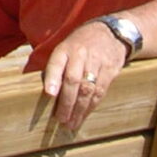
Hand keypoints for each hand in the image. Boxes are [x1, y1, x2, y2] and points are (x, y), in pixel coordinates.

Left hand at [40, 17, 132, 133]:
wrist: (110, 33)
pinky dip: (91, 106)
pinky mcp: (110, 70)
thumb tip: (46, 92)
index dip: (52, 78)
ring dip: (79, 109)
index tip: (49, 94)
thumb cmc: (80, 45)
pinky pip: (100, 91)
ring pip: (87, 89)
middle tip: (61, 119)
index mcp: (65, 48)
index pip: (56, 63)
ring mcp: (97, 62)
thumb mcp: (65, 48)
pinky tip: (84, 115)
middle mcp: (81, 54)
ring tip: (71, 123)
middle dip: (67, 103)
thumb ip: (55, 67)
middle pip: (73, 80)